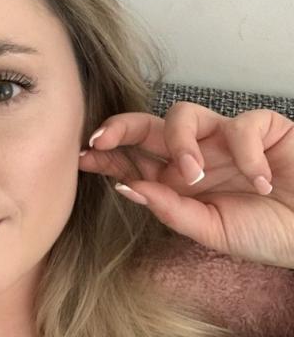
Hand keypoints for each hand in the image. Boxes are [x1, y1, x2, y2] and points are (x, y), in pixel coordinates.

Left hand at [78, 102, 293, 268]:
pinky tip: (262, 181)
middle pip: (147, 125)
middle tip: (101, 139)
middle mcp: (194, 152)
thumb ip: (171, 210)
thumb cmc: (264, 232)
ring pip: (184, 113)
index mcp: (177, 177)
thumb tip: (127, 188)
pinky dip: (247, 153)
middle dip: (120, 127)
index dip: (108, 153)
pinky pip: (242, 125)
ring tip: (194, 175)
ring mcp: (224, 138)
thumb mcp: (212, 230)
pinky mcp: (261, 128)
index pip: (134, 158)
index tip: (81, 156)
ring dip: (181, 142)